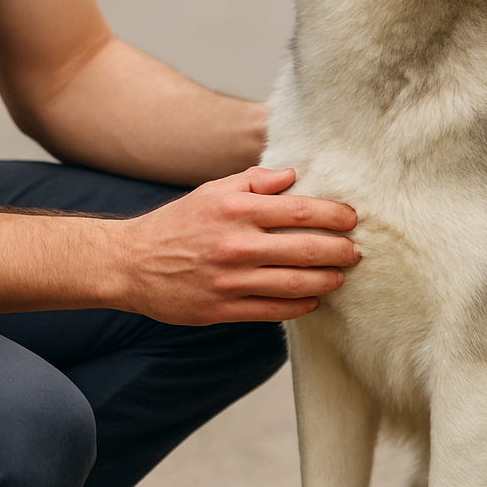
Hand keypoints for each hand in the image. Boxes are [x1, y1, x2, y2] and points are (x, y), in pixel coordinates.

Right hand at [107, 166, 359, 325]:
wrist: (131, 263)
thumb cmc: (176, 224)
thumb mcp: (211, 191)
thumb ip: (253, 182)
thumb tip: (292, 176)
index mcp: (235, 209)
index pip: (298, 210)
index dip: (332, 215)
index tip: (351, 218)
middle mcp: (236, 244)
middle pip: (305, 249)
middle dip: (339, 251)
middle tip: (355, 251)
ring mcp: (230, 280)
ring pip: (294, 284)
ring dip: (326, 281)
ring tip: (340, 276)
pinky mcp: (223, 309)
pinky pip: (273, 310)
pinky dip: (300, 306)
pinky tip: (313, 300)